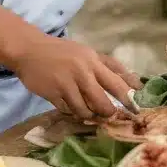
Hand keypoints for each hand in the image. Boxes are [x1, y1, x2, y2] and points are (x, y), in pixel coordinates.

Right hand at [12, 32, 141, 121]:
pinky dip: (73, 113)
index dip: (129, 94)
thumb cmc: (61, 52)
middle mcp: (82, 71)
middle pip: (102, 99)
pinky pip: (68, 110)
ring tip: (92, 115)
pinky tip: (74, 111)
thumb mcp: (85, 53)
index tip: (137, 106)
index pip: (117, 78)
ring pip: (85, 109)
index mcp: (93, 59)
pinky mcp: (53, 94)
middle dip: (110, 112)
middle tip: (112, 116)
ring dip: (90, 115)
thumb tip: (130, 81)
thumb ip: (104, 66)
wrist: (29, 50)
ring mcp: (67, 83)